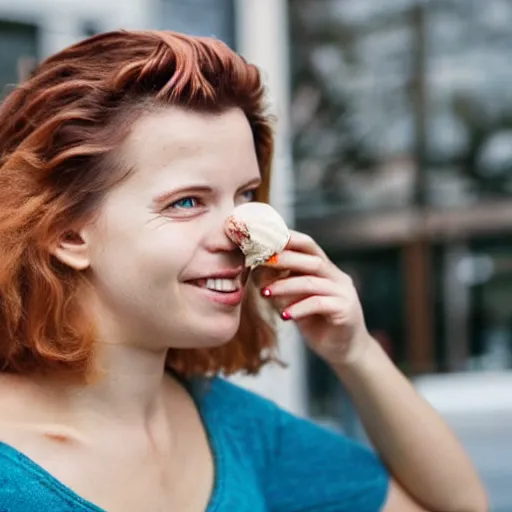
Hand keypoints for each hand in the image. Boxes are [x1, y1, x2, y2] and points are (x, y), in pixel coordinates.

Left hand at [257, 230, 373, 368]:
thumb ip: (285, 284)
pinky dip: (298, 308)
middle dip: (284, 258)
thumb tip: (258, 270)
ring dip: (285, 286)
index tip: (265, 239)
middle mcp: (337, 277)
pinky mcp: (345, 311)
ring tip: (265, 293)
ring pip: (312, 282)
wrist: (344, 350)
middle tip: (261, 261)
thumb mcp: (298, 300)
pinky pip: (319, 304)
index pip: (309, 246)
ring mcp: (344, 293)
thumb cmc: (318, 323)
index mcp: (326, 270)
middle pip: (312, 259)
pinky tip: (284, 315)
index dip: (289, 239)